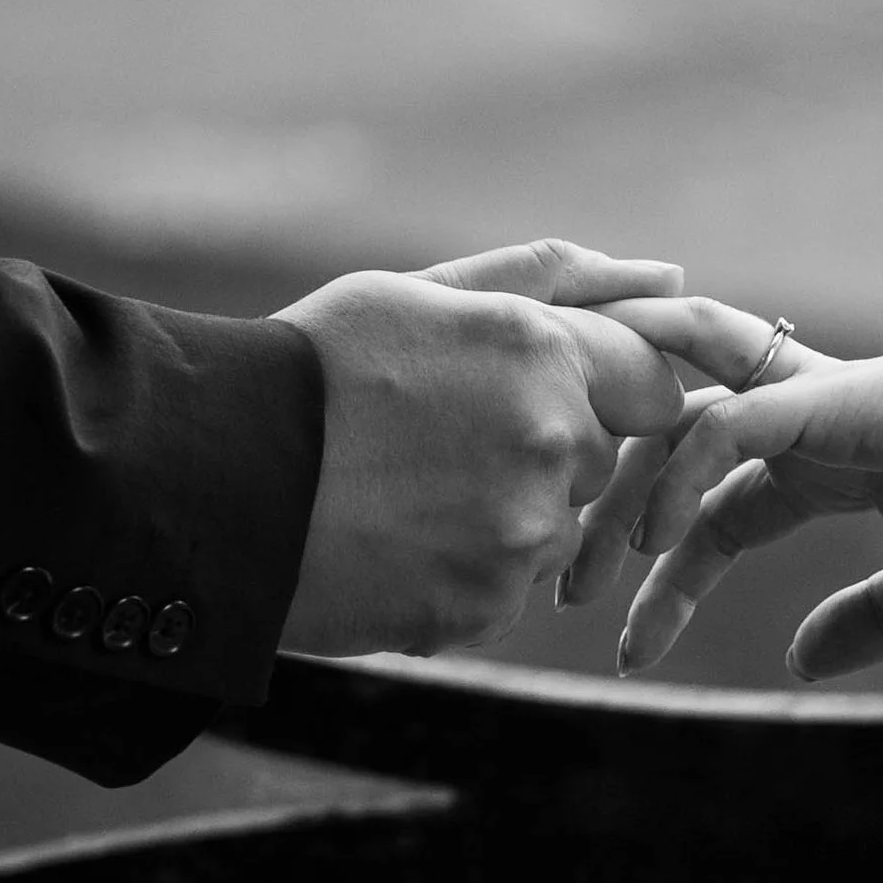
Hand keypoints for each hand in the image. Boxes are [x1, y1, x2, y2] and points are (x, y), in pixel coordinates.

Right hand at [274, 240, 685, 656]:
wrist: (212, 479)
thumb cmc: (310, 370)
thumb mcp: (418, 293)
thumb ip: (550, 280)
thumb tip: (670, 276)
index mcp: (541, 351)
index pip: (648, 382)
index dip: (597, 390)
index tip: (525, 398)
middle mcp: (551, 442)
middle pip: (594, 461)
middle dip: (540, 455)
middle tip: (432, 446)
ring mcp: (521, 533)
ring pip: (548, 533)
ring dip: (497, 522)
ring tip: (399, 496)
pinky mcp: (484, 606)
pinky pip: (499, 594)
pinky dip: (456, 578)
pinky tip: (387, 545)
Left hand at [567, 298, 882, 678]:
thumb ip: (872, 616)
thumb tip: (802, 663)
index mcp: (830, 459)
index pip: (713, 514)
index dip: (664, 579)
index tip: (629, 650)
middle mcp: (802, 420)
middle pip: (664, 453)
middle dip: (603, 520)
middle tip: (560, 597)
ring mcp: (809, 400)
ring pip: (672, 417)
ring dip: (615, 488)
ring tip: (580, 570)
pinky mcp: (831, 396)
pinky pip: (725, 423)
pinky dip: (676, 473)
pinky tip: (651, 538)